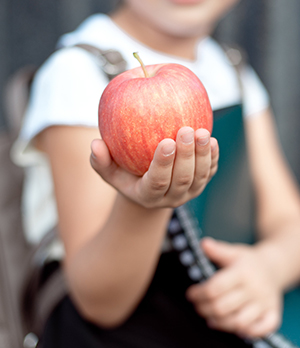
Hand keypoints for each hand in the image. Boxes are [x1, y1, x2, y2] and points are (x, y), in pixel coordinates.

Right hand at [90, 126, 217, 208]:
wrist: (150, 187)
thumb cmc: (127, 175)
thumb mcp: (109, 171)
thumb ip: (100, 161)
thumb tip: (95, 144)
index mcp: (148, 196)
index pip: (157, 182)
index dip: (163, 164)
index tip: (167, 141)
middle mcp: (171, 198)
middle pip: (182, 179)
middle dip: (186, 156)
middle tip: (186, 130)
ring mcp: (188, 193)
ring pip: (200, 177)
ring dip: (202, 155)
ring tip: (202, 132)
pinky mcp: (200, 184)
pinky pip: (210, 172)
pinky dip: (213, 157)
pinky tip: (212, 140)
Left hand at [186, 238, 282, 337]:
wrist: (274, 267)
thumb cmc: (248, 261)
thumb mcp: (234, 251)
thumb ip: (218, 249)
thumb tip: (203, 244)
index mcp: (242, 272)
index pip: (215, 288)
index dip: (199, 293)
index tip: (190, 294)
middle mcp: (254, 289)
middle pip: (223, 307)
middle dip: (204, 309)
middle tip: (197, 306)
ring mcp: (264, 304)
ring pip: (238, 322)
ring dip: (219, 323)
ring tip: (209, 317)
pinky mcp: (273, 315)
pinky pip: (260, 330)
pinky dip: (245, 332)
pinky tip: (233, 327)